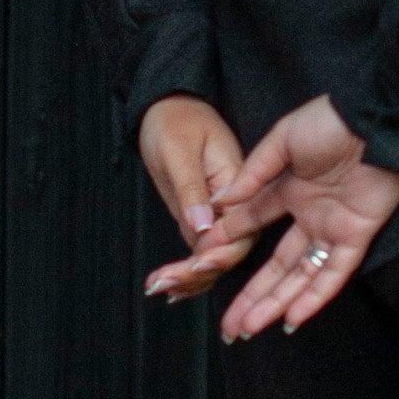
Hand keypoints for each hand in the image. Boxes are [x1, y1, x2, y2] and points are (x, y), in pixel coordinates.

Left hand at [137, 96, 255, 301]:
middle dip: (199, 272)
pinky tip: (168, 288)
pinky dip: (186, 273)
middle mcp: (235, 204)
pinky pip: (200, 252)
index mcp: (239, 184)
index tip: (196, 263)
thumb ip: (192, 190)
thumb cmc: (175, 121)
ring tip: (157, 286)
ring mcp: (218, 215)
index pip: (241, 229)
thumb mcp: (180, 152)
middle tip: (165, 283)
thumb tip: (202, 228)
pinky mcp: (201, 220)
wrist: (167, 109)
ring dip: (188, 279)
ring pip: (213, 258)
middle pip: (229, 251)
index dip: (221, 252)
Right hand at [207, 94, 398, 341]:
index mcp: (288, 190)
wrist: (374, 119)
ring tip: (248, 328)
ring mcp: (332, 229)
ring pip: (300, 277)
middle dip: (251, 297)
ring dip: (275, 304)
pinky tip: (291, 319)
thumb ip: (255, 172)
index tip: (203, 265)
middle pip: (275, 267)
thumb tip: (223, 201)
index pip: (252, 225)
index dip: (229, 246)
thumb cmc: (331, 121)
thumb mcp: (283, 139)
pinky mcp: (356, 237)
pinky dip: (313, 297)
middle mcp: (308, 216)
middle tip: (228, 326)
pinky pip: (332, 274)